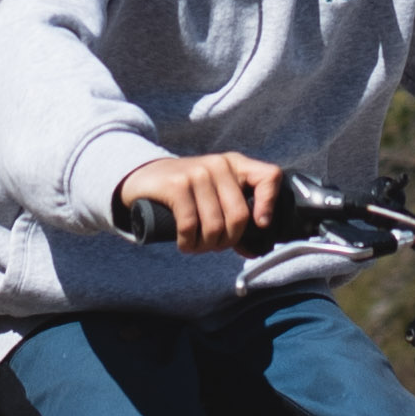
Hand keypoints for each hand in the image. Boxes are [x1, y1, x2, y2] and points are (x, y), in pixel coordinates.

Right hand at [112, 150, 286, 252]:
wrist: (145, 178)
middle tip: (212, 245)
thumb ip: (234, 216)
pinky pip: (190, 224)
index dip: (269, 204)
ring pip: (215, 225)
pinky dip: (188, 242)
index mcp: (235, 165)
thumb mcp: (214, 193)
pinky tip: (184, 244)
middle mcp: (219, 165)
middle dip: (226, 241)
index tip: (260, 225)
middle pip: (239, 216)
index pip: (269, 176)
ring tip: (196, 246)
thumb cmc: (186, 193)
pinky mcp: (176, 185)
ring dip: (205, 246)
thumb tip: (252, 250)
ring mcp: (197, 173)